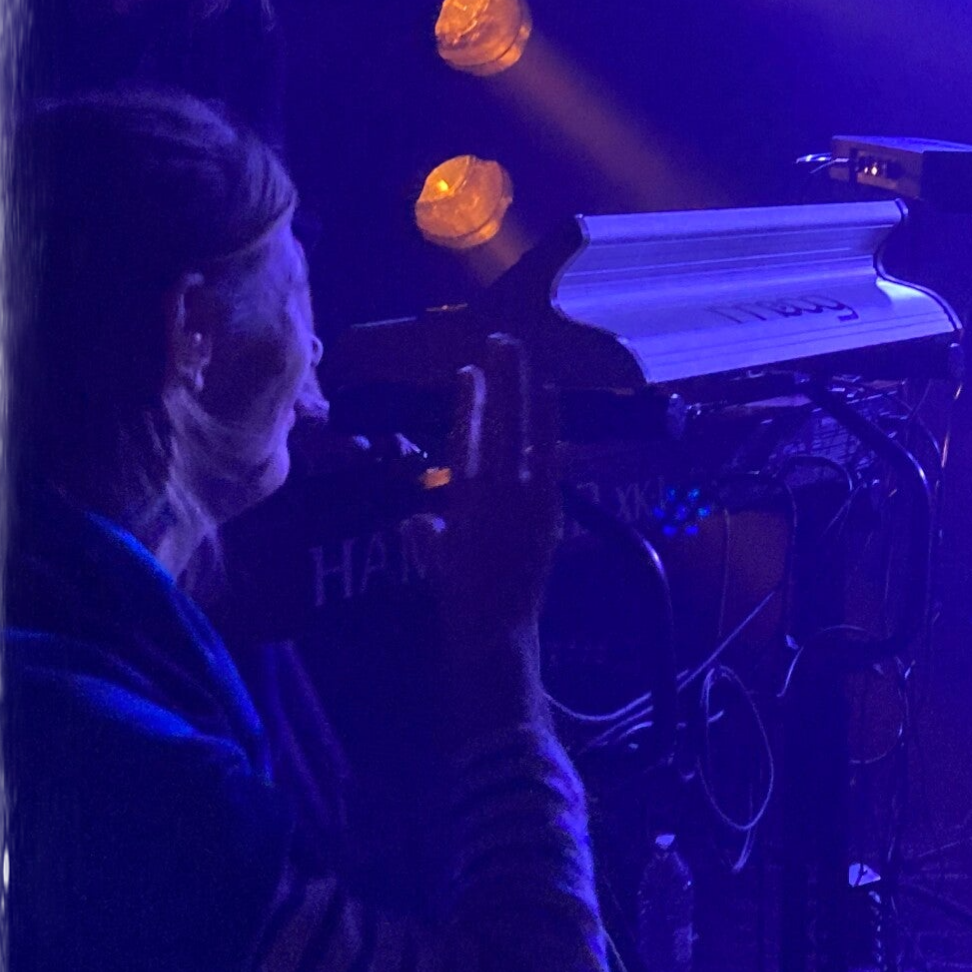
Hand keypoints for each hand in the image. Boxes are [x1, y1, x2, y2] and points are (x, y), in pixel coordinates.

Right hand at [439, 334, 566, 652]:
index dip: (468, 400)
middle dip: (503, 377)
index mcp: (463, 497)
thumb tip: (418, 519)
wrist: (497, 630)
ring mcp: (529, 497)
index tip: (468, 369)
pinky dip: (551, 425)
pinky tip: (551, 398)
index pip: (465, 435)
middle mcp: (497, 489)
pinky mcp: (551, 509)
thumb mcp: (434, 559)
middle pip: (502, 421)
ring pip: (529, 430)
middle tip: (502, 340)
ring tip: (525, 355)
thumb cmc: (458, 597)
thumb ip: (428, 533)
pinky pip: (552, 456)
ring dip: (527, 390)